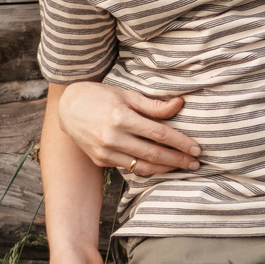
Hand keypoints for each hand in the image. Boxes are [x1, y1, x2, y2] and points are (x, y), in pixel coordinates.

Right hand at [56, 79, 200, 176]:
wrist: (67, 108)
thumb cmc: (101, 97)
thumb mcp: (127, 95)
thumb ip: (154, 105)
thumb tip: (180, 104)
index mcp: (121, 118)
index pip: (159, 134)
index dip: (181, 143)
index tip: (197, 149)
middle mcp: (112, 137)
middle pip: (153, 153)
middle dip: (178, 160)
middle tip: (196, 163)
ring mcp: (104, 152)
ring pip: (142, 166)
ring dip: (165, 169)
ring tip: (183, 167)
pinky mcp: (100, 160)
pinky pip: (129, 168)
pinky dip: (147, 169)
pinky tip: (162, 167)